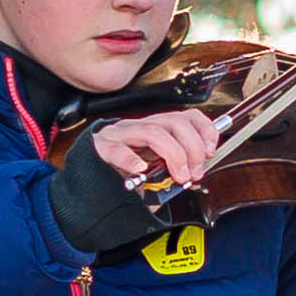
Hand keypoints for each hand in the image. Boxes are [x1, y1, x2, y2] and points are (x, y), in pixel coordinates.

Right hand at [85, 109, 217, 197]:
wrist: (84, 179)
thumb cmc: (120, 176)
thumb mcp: (154, 172)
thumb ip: (172, 170)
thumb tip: (195, 175)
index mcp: (155, 129)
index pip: (186, 116)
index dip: (204, 129)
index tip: (211, 150)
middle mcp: (140, 127)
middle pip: (174, 122)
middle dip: (192, 147)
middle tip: (195, 172)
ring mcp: (120, 135)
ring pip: (152, 131)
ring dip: (173, 154)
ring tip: (178, 175)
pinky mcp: (100, 148)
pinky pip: (117, 149)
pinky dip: (130, 158)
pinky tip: (139, 169)